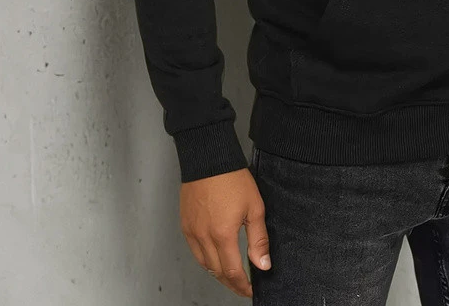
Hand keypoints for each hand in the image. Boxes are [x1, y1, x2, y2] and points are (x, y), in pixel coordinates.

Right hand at [180, 166, 270, 297]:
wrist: (208, 158)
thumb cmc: (232, 178)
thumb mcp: (254, 207)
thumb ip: (258, 239)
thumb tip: (263, 264)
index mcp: (223, 234)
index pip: (232, 272)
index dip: (242, 285)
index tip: (251, 290)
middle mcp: (204, 237)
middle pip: (217, 272)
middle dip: (231, 282)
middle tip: (243, 285)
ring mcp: (192, 232)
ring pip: (204, 264)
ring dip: (218, 273)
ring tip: (231, 275)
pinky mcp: (185, 225)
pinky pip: (195, 251)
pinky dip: (205, 260)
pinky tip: (214, 257)